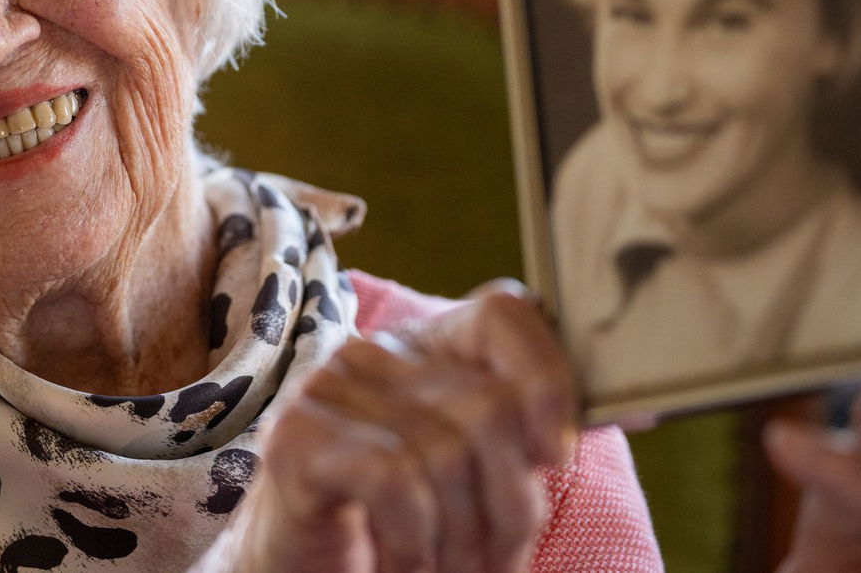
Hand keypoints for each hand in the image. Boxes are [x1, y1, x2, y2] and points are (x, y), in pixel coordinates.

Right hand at [222, 280, 578, 572]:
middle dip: (509, 506)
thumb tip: (565, 442)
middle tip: (492, 561)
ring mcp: (326, 389)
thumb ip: (514, 441)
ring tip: (444, 569)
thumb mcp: (470, 478)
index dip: (546, 380)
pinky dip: (413, 538)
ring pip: (445, 454)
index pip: (504, 313)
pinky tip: (400, 559)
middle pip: (487, 408)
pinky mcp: (294, 440)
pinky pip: (394, 480)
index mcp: (422, 347)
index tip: (552, 458)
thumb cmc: (398, 529)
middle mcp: (370, 353)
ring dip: (460, 541)